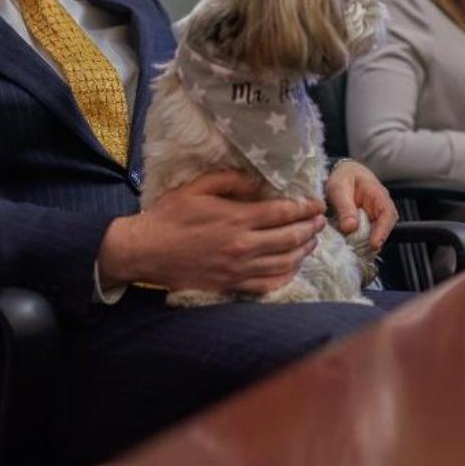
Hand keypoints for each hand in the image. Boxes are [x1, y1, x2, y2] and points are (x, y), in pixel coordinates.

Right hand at [104, 170, 324, 294]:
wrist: (143, 251)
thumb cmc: (169, 217)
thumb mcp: (197, 188)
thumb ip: (230, 180)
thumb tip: (257, 180)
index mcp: (236, 219)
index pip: (284, 213)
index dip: (306, 208)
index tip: (318, 204)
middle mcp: (242, 246)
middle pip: (291, 238)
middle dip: (311, 228)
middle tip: (321, 221)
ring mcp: (238, 269)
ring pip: (285, 262)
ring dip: (304, 250)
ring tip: (312, 241)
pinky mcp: (231, 285)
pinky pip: (269, 284)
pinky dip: (287, 275)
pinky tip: (293, 266)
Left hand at [326, 158, 396, 248]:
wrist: (342, 173)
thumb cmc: (342, 177)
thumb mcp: (339, 188)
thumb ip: (344, 207)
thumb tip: (350, 227)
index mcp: (377, 194)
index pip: (387, 214)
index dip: (383, 231)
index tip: (374, 244)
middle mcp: (380, 207)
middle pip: (385, 227)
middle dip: (375, 241)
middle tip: (361, 252)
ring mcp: (374, 216)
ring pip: (376, 233)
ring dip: (367, 243)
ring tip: (356, 252)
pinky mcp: (367, 223)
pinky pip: (367, 235)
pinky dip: (361, 242)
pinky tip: (351, 248)